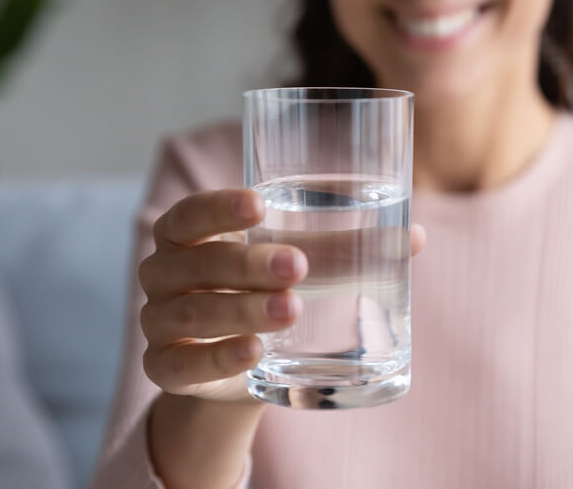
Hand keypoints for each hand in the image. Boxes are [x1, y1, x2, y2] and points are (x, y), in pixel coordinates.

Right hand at [139, 188, 426, 402]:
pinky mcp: (165, 368)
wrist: (239, 364)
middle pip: (195, 264)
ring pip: (191, 314)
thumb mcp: (296, 267)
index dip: (218, 208)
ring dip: (241, 311)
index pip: (188, 215)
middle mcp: (162, 275)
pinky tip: (253, 352)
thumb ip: (342, 249)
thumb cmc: (264, 292)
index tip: (261, 203)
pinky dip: (216, 359)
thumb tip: (414, 237)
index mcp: (184, 236)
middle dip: (246, 264)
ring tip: (290, 309)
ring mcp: (158, 323)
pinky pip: (179, 366)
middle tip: (297, 266)